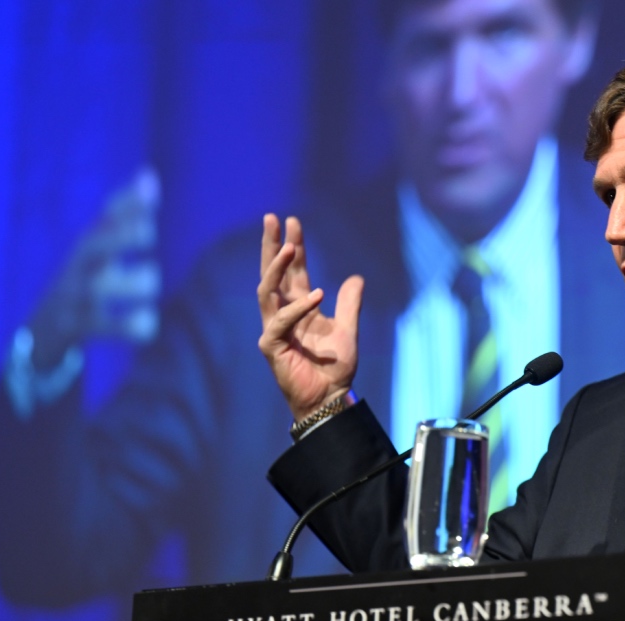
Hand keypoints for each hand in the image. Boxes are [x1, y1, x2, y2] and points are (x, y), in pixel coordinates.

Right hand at [28, 169, 161, 367]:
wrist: (46, 327)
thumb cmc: (88, 276)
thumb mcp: (104, 243)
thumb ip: (128, 213)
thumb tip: (149, 173)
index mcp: (89, 243)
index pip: (105, 216)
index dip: (127, 204)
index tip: (151, 196)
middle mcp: (78, 266)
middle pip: (93, 245)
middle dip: (121, 236)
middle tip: (148, 233)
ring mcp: (75, 296)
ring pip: (100, 288)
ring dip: (133, 283)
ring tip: (149, 281)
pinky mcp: (78, 327)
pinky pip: (108, 326)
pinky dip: (134, 325)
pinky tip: (147, 321)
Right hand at [257, 214, 363, 421]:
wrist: (330, 396)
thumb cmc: (335, 367)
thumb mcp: (348, 329)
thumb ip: (349, 303)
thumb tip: (356, 277)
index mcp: (300, 307)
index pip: (293, 271)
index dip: (293, 246)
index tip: (291, 221)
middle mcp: (283, 314)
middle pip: (273, 273)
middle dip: (272, 245)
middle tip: (272, 218)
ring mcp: (275, 328)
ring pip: (268, 290)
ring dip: (278, 268)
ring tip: (290, 247)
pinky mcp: (272, 345)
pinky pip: (281, 321)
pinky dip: (298, 307)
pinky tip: (317, 294)